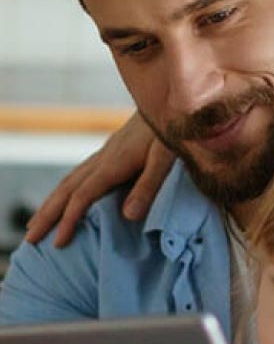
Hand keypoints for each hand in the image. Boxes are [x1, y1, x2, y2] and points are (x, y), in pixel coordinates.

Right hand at [25, 112, 173, 246]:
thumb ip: (148, 186)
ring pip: (70, 180)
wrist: (171, 101)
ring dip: (52, 202)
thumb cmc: (173, 130)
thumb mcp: (166, 158)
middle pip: (67, 189)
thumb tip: (128, 216)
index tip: (57, 243)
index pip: (83, 196)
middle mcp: (104, 158)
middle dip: (47, 214)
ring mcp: (106, 153)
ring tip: (37, 222)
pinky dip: (66, 189)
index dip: (69, 220)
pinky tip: (66, 196)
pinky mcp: (113, 150)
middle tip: (30, 238)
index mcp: (114, 163)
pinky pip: (80, 173)